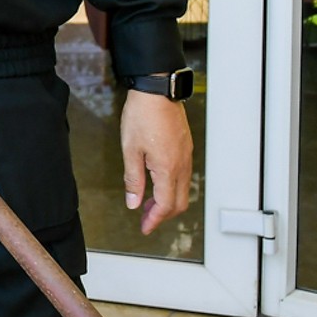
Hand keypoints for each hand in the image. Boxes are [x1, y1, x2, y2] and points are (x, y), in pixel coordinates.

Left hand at [120, 91, 192, 234]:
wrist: (157, 90)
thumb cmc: (142, 115)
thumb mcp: (130, 149)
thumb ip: (133, 179)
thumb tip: (134, 202)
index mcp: (167, 168)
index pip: (165, 205)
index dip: (154, 220)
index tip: (144, 227)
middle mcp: (182, 165)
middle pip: (179, 202)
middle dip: (163, 214)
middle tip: (146, 218)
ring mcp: (186, 156)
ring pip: (182, 189)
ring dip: (167, 200)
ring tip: (147, 201)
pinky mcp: (185, 148)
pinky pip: (183, 176)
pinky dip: (171, 186)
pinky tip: (156, 182)